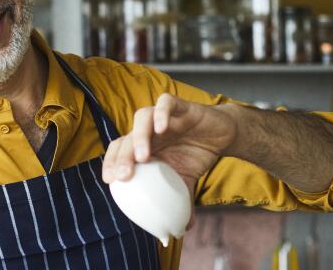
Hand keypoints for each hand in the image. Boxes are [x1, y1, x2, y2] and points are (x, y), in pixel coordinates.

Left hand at [102, 94, 237, 197]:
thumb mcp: (186, 181)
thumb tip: (181, 230)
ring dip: (139, 136)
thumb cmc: (195, 155)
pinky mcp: (180, 106)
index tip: (110, 181)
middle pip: (127, 137)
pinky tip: (162, 127)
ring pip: (141, 117)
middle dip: (122, 156)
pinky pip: (166, 103)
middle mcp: (148, 130)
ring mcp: (162, 116)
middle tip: (123, 175)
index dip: (111, 163)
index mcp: (144, 147)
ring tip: (143, 156)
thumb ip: (181, 202)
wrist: (222, 135)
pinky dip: (161, 112)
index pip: (119, 150)